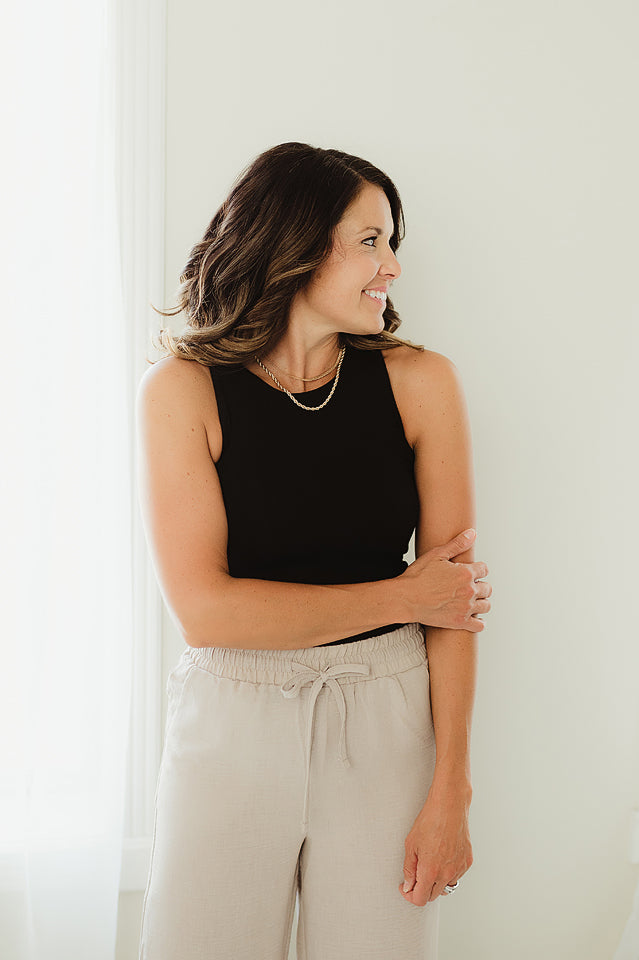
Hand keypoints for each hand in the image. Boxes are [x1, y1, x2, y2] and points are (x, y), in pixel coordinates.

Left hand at [398, 781, 472, 905]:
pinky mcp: (467, 862)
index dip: (410, 896)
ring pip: (446, 887)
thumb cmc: (430, 820)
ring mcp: (459, 868)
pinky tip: (442, 858)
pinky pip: (456, 876)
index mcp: (430, 870)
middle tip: (415, 876)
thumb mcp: (411, 844)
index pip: (420, 899)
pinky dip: (448, 873)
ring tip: (430, 864)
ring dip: (436, 883)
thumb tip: (408, 885)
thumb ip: (409, 869)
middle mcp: (446, 873)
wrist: (449, 806)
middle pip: (432, 896)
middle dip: (422, 889)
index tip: (406, 888)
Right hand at [400, 528, 491, 631]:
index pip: (484, 569)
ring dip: (481, 602)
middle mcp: (469, 591)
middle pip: (488, 588)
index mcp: (466, 573)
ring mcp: (466, 608)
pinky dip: (478, 621)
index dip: (477, 569)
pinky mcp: (459, 622)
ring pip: (486, 605)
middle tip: (468, 586)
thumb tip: (472, 533)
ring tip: (470, 600)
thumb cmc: (417, 577)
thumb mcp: (436, 555)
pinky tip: (471, 616)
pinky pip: (479, 625)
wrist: (405, 599)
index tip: (470, 572)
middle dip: (480, 585)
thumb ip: (457, 544)